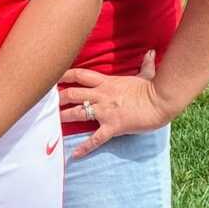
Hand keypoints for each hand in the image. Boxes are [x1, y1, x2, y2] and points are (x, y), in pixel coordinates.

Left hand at [59, 50, 173, 156]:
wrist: (161, 102)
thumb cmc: (153, 89)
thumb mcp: (147, 74)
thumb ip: (146, 64)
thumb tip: (152, 52)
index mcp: (107, 82)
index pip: (80, 75)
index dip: (64, 75)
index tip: (52, 76)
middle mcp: (102, 95)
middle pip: (73, 93)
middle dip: (58, 98)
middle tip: (46, 103)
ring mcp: (105, 111)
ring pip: (78, 113)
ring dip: (64, 117)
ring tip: (51, 123)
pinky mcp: (112, 126)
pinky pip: (96, 139)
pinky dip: (85, 147)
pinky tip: (74, 155)